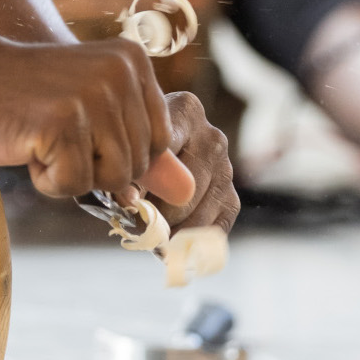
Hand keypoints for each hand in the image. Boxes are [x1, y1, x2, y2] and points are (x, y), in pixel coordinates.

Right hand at [0, 35, 193, 204]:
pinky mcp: (61, 123)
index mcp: (135, 64)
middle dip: (92, 168)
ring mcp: (92, 96)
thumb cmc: (26, 99)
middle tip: (54, 134)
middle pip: (135, 167)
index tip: (80, 132)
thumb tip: (188, 191)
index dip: (117, 157)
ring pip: (111, 181)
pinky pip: (73, 186)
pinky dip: (47, 180)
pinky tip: (26, 145)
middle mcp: (121, 73)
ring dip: (70, 176)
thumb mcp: (93, 115)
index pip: (157, 146)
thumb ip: (140, 150)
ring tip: (43, 139)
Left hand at [131, 92, 238, 233]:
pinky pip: (214, 229)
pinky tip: (171, 248)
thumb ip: (127, 168)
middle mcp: (213, 138)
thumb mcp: (127, 145)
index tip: (127, 198)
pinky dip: (192, 243)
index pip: (166, 146)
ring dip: (172, 232)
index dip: (144, 178)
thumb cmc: (136, 144)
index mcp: (186, 111)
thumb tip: (131, 200)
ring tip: (149, 240)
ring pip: (198, 213)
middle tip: (135, 226)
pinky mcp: (231, 198)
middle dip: (156, 213)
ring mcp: (226, 169)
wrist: (158, 149)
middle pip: (184, 188)